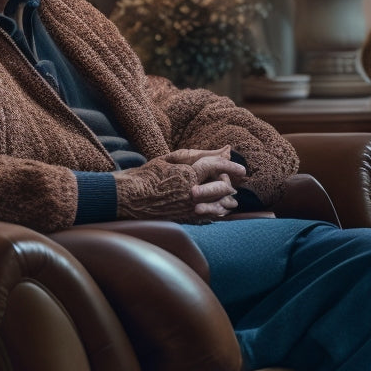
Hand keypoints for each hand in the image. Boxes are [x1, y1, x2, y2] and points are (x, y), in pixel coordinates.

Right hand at [114, 146, 244, 220]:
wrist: (129, 199)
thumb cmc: (147, 175)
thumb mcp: (171, 159)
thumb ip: (199, 154)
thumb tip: (225, 150)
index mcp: (187, 175)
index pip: (216, 168)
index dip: (231, 167)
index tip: (242, 170)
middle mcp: (191, 194)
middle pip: (222, 189)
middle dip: (229, 184)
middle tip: (233, 181)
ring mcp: (189, 209)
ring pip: (219, 206)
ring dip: (226, 200)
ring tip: (230, 197)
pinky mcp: (185, 220)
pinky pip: (210, 218)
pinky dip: (217, 212)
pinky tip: (219, 209)